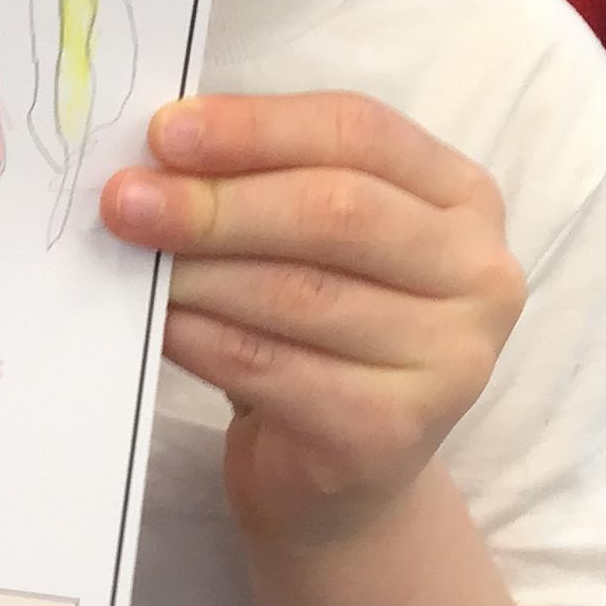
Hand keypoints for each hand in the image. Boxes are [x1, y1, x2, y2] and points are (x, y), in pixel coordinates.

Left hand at [101, 93, 524, 547]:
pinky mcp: (391, 432)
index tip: (163, 132)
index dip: (256, 127)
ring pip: (299, 292)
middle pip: (337, 211)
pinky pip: (270, 367)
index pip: (360, 133)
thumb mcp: (312, 244)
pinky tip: (156, 323)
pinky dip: (198, 338)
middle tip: (126, 202)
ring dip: (197, 272)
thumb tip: (157, 158)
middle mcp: (479, 275)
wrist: (341, 478)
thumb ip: (264, 186)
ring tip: (128, 260)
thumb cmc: (321, 338)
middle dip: (218, 203)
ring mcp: (448, 360)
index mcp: (464, 199)